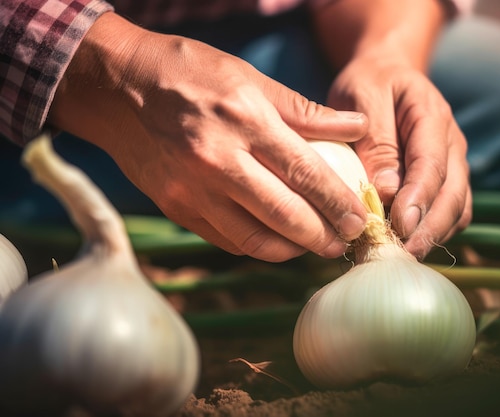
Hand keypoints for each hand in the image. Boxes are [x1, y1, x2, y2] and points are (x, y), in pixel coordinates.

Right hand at [48, 13, 368, 261]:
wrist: (118, 87)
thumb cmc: (189, 74)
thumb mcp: (250, 78)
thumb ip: (306, 111)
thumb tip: (356, 126)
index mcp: (245, 120)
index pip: (306, 173)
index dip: (339, 204)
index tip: (361, 221)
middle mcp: (217, 160)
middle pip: (284, 215)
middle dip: (323, 237)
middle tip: (344, 242)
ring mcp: (191, 189)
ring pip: (254, 239)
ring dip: (292, 250)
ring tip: (314, 246)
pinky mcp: (174, 208)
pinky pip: (225, 240)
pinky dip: (256, 247)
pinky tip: (275, 241)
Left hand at [327, 54, 471, 259]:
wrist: (387, 73)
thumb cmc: (369, 84)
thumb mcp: (363, 98)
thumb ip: (375, 142)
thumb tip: (385, 191)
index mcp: (432, 116)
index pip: (432, 164)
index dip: (418, 199)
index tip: (400, 226)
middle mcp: (452, 143)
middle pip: (453, 194)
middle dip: (429, 228)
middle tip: (401, 253)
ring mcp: (453, 163)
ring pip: (457, 209)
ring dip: (433, 235)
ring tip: (400, 254)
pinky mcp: (446, 180)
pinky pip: (451, 213)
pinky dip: (433, 232)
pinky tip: (406, 244)